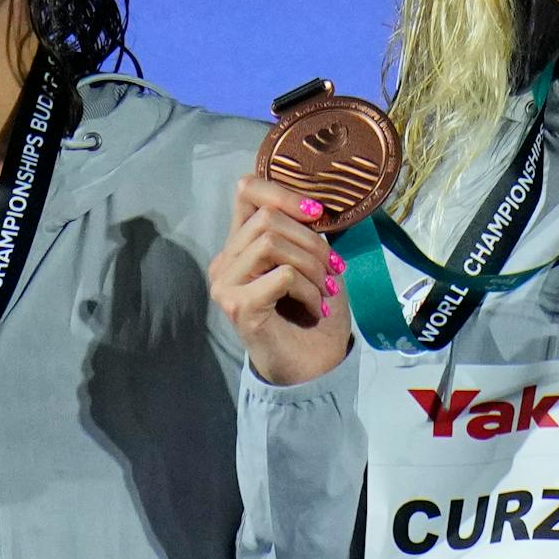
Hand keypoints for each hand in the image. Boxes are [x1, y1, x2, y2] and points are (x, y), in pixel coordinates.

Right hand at [209, 175, 353, 386]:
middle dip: (311, 241)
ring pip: (271, 243)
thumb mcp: (312, 261)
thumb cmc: (313, 313)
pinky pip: (281, 275)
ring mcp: (226, 285)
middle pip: (266, 218)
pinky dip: (308, 288)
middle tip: (335, 269)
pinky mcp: (239, 306)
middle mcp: (224, 262)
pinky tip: (315, 308)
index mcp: (240, 245)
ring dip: (312, 265)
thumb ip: (302, 232)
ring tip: (327, 291)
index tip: (317, 215)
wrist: (311, 368)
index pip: (246, 191)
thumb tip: (314, 207)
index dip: (283, 193)